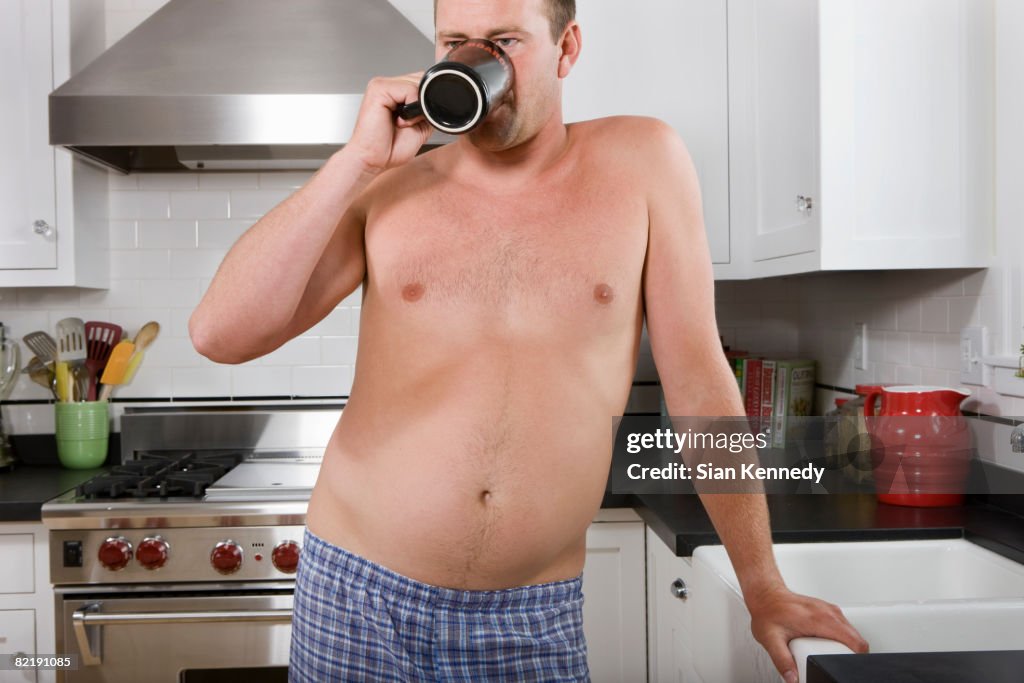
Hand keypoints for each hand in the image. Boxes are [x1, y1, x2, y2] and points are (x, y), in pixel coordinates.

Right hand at [346, 72, 432, 173]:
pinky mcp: (378, 89)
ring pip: (417, 84)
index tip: (418, 121)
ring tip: (402, 124)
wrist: (373, 161)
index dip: (428, 101)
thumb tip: (437, 98)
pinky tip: (399, 122)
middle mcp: (387, 85)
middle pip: (421, 80)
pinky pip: (409, 89)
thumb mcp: (420, 126)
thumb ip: (427, 109)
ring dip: (417, 109)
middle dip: (424, 105)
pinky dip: (411, 109)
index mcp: (395, 91)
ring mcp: (381, 84)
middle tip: (408, 125)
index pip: (421, 81)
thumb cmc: (389, 148)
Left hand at [746, 585, 868, 682]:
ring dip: (845, 646)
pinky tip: (825, 643)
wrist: (765, 596)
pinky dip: (841, 638)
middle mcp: (828, 612)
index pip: (855, 642)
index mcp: (820, 619)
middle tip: (831, 661)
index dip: (854, 658)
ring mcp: (829, 609)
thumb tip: (793, 678)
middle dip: (849, 655)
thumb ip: (783, 661)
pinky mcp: (828, 610)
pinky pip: (844, 627)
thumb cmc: (768, 612)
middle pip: (857, 639)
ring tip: (827, 653)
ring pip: (852, 633)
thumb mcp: (771, 639)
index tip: (845, 666)